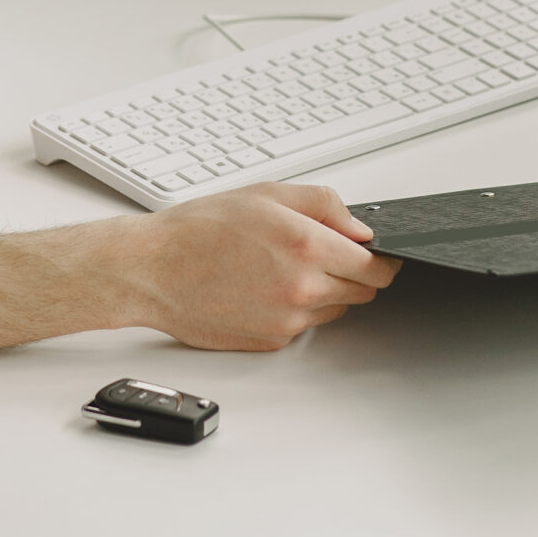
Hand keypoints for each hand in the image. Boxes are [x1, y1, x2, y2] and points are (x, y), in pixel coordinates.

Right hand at [127, 182, 399, 350]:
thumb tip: (360, 228)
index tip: (381, 255)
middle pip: (363, 291)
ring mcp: (287, 321)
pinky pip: (304, 326)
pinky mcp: (271, 341)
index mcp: (307, 247)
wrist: (154, 270)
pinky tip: (265, 288)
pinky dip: (297, 309)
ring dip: (325, 291)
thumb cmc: (199, 230)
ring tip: (282, 267)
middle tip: (326, 254)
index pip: (376, 266)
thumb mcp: (267, 194)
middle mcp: (302, 289)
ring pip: (335, 309)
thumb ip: (325, 205)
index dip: (383, 259)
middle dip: (354, 273)